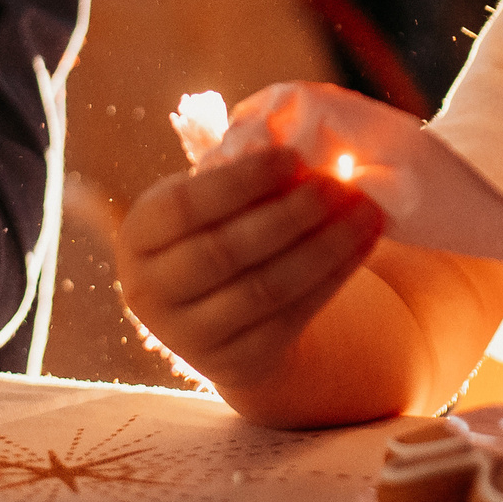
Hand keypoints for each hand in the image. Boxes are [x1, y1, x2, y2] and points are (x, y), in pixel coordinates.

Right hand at [116, 147, 384, 399]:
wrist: (219, 318)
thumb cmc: (218, 231)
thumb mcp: (209, 203)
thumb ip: (237, 175)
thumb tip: (291, 139)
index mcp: (138, 237)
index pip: (183, 207)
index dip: (239, 181)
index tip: (292, 156)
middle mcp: (151, 292)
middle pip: (224, 252)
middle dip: (287, 215)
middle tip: (335, 184)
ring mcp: (190, 336)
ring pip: (265, 289)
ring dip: (322, 247)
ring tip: (364, 210)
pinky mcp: (236, 362)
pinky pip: (292, 317)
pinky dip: (333, 276)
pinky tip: (362, 243)